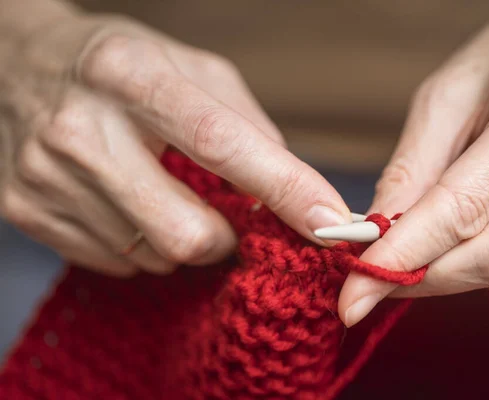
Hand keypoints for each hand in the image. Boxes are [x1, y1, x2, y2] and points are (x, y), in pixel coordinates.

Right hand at [0, 11, 350, 276]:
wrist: (12, 65)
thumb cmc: (117, 64)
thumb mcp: (187, 66)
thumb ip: (246, 125)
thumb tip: (293, 190)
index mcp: (130, 75)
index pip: (220, 142)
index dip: (283, 187)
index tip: (331, 221)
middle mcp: (80, 128)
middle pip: (187, 230)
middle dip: (225, 238)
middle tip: (222, 212)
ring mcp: (45, 176)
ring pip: (153, 255)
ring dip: (180, 237)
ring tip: (162, 193)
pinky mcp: (25, 212)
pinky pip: (116, 263)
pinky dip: (140, 245)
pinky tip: (126, 205)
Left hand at [339, 0, 488, 325]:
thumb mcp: (447, 94)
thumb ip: (413, 167)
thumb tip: (376, 234)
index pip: (464, 206)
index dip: (403, 257)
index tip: (354, 295)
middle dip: (428, 277)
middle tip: (378, 275)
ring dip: (464, 275)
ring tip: (431, 244)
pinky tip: (475, 239)